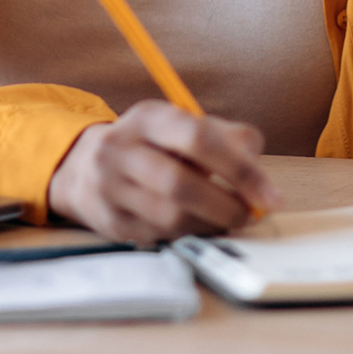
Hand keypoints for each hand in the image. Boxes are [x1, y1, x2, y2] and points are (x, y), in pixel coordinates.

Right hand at [46, 99, 283, 244]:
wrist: (82, 166)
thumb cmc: (149, 146)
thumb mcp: (178, 126)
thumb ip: (222, 134)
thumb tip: (254, 155)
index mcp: (147, 116)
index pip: (196, 137)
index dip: (239, 168)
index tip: (269, 195)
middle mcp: (121, 148)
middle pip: (180, 183)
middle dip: (226, 206)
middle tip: (250, 215)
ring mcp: (110, 186)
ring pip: (170, 217)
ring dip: (210, 225)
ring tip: (226, 221)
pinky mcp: (109, 220)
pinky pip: (159, 237)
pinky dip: (188, 236)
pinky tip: (198, 227)